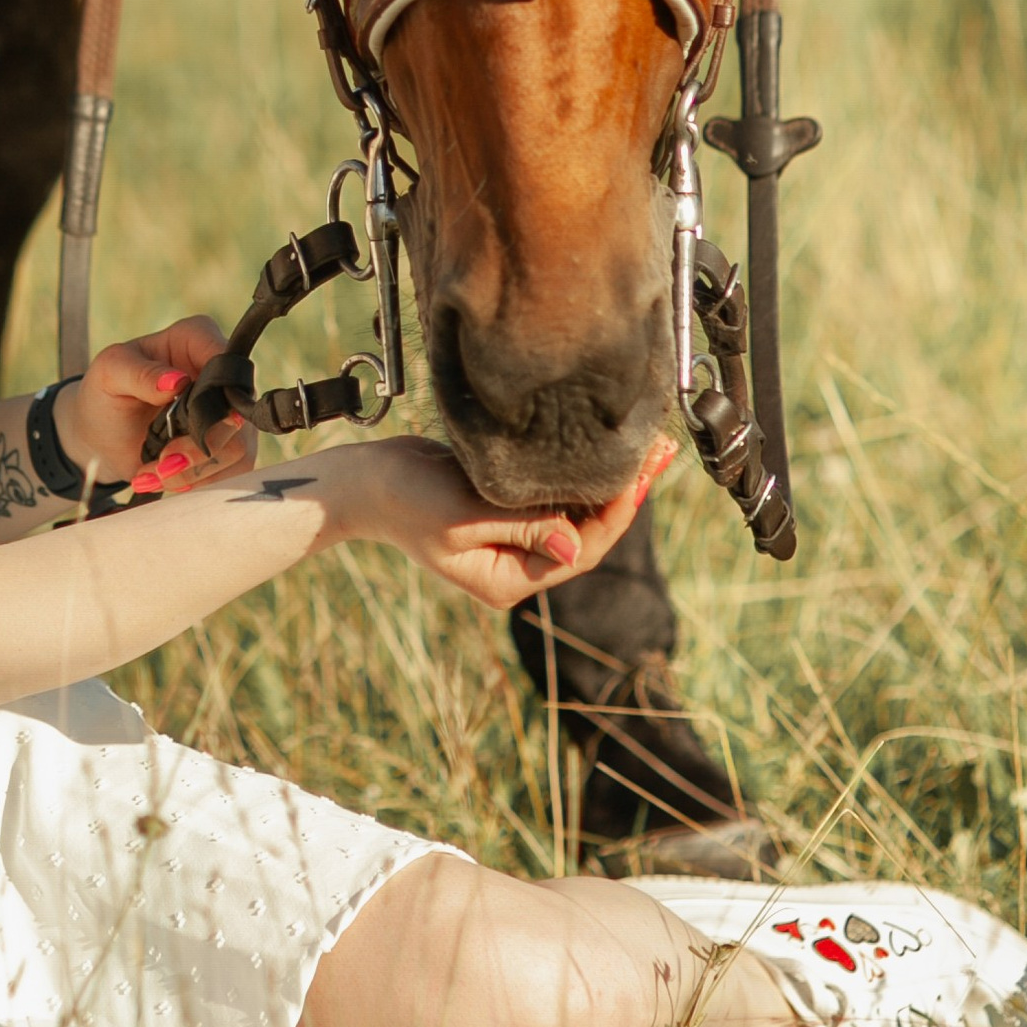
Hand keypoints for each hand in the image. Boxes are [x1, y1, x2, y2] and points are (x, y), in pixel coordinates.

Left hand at [59, 315, 240, 489]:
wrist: (101, 436)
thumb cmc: (106, 393)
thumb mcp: (110, 373)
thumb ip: (139, 373)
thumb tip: (176, 380)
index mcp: (195, 339)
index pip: (225, 360)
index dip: (214, 392)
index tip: (185, 419)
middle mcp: (220, 374)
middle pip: (235, 413)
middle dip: (197, 447)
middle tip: (162, 461)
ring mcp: (229, 413)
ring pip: (236, 449)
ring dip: (191, 470)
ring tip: (153, 473)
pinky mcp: (228, 448)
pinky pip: (231, 473)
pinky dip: (194, 483)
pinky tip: (162, 479)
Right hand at [332, 435, 675, 612]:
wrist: (367, 480)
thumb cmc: (406, 500)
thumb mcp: (463, 517)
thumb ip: (522, 526)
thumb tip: (577, 550)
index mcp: (510, 581)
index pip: (581, 552)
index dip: (615, 515)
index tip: (639, 477)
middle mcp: (519, 564)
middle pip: (589, 533)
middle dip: (624, 493)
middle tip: (659, 452)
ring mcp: (515, 538)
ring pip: (578, 512)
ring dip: (609, 480)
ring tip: (645, 444)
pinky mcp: (510, 510)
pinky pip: (558, 495)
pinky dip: (583, 472)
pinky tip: (604, 447)